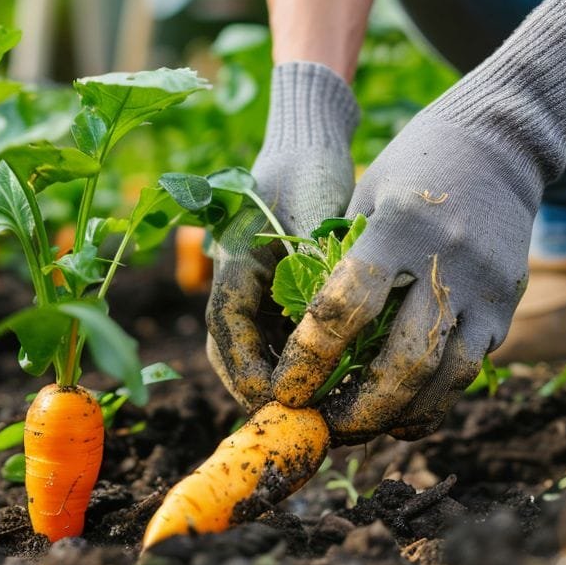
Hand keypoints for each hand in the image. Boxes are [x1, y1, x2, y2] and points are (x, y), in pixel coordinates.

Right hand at [206, 61, 358, 409]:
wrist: (305, 142)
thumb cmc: (306, 171)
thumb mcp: (312, 217)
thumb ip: (314, 269)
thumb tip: (324, 333)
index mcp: (231, 264)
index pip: (227, 332)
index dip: (250, 374)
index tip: (283, 402)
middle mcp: (233, 284)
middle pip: (234, 355)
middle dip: (266, 392)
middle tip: (308, 422)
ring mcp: (249, 292)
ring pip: (255, 353)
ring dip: (283, 383)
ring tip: (325, 410)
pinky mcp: (270, 294)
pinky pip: (276, 341)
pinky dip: (300, 364)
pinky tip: (338, 379)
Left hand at [271, 119, 536, 441]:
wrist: (502, 143)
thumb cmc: (413, 165)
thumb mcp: (364, 193)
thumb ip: (338, 259)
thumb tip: (300, 336)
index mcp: (398, 225)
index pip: (346, 307)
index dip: (311, 358)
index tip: (287, 389)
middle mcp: (447, 260)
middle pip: (403, 361)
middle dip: (359, 409)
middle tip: (326, 428)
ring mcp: (484, 287)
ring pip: (443, 378)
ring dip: (398, 416)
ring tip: (360, 429)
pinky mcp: (506, 305)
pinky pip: (468, 369)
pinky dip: (433, 400)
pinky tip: (402, 415)